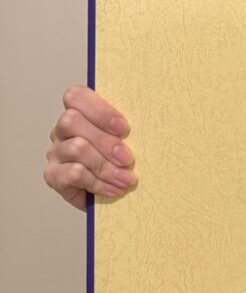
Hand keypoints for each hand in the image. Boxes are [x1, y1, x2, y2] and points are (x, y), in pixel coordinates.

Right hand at [44, 86, 136, 209]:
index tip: (124, 128)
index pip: (76, 96)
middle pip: (72, 121)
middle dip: (105, 141)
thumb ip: (125, 130)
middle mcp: (63, 130)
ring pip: (75, 148)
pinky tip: (113, 189)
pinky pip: (73, 174)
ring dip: (105, 166)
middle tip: (128, 158)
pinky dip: (98, 183)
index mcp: (80, 113)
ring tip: (126, 179)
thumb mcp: (125, 140)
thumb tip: (145, 126)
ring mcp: (56, 152)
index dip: (99, 110)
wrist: (110, 196)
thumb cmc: (119, 161)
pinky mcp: (53, 175)